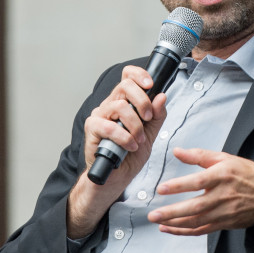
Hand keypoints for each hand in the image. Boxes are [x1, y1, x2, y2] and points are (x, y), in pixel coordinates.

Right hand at [68, 66, 167, 237]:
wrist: (117, 178)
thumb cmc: (130, 155)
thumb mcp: (151, 134)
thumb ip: (157, 116)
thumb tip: (161, 96)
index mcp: (124, 101)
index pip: (128, 76)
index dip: (139, 75)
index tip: (151, 85)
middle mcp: (110, 105)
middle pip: (125, 86)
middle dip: (142, 101)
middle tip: (148, 118)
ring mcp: (100, 115)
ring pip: (120, 105)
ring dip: (135, 125)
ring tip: (139, 140)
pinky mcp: (92, 129)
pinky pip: (108, 125)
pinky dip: (123, 137)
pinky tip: (129, 146)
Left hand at [147, 148, 253, 234]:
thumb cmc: (247, 174)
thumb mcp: (226, 158)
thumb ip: (199, 155)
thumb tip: (177, 151)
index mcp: (223, 175)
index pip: (198, 181)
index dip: (178, 186)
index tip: (161, 189)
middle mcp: (223, 195)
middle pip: (195, 207)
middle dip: (172, 212)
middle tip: (153, 214)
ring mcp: (224, 212)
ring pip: (196, 221)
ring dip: (175, 224)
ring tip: (158, 222)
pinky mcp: (224, 224)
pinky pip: (201, 230)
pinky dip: (184, 232)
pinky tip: (170, 229)